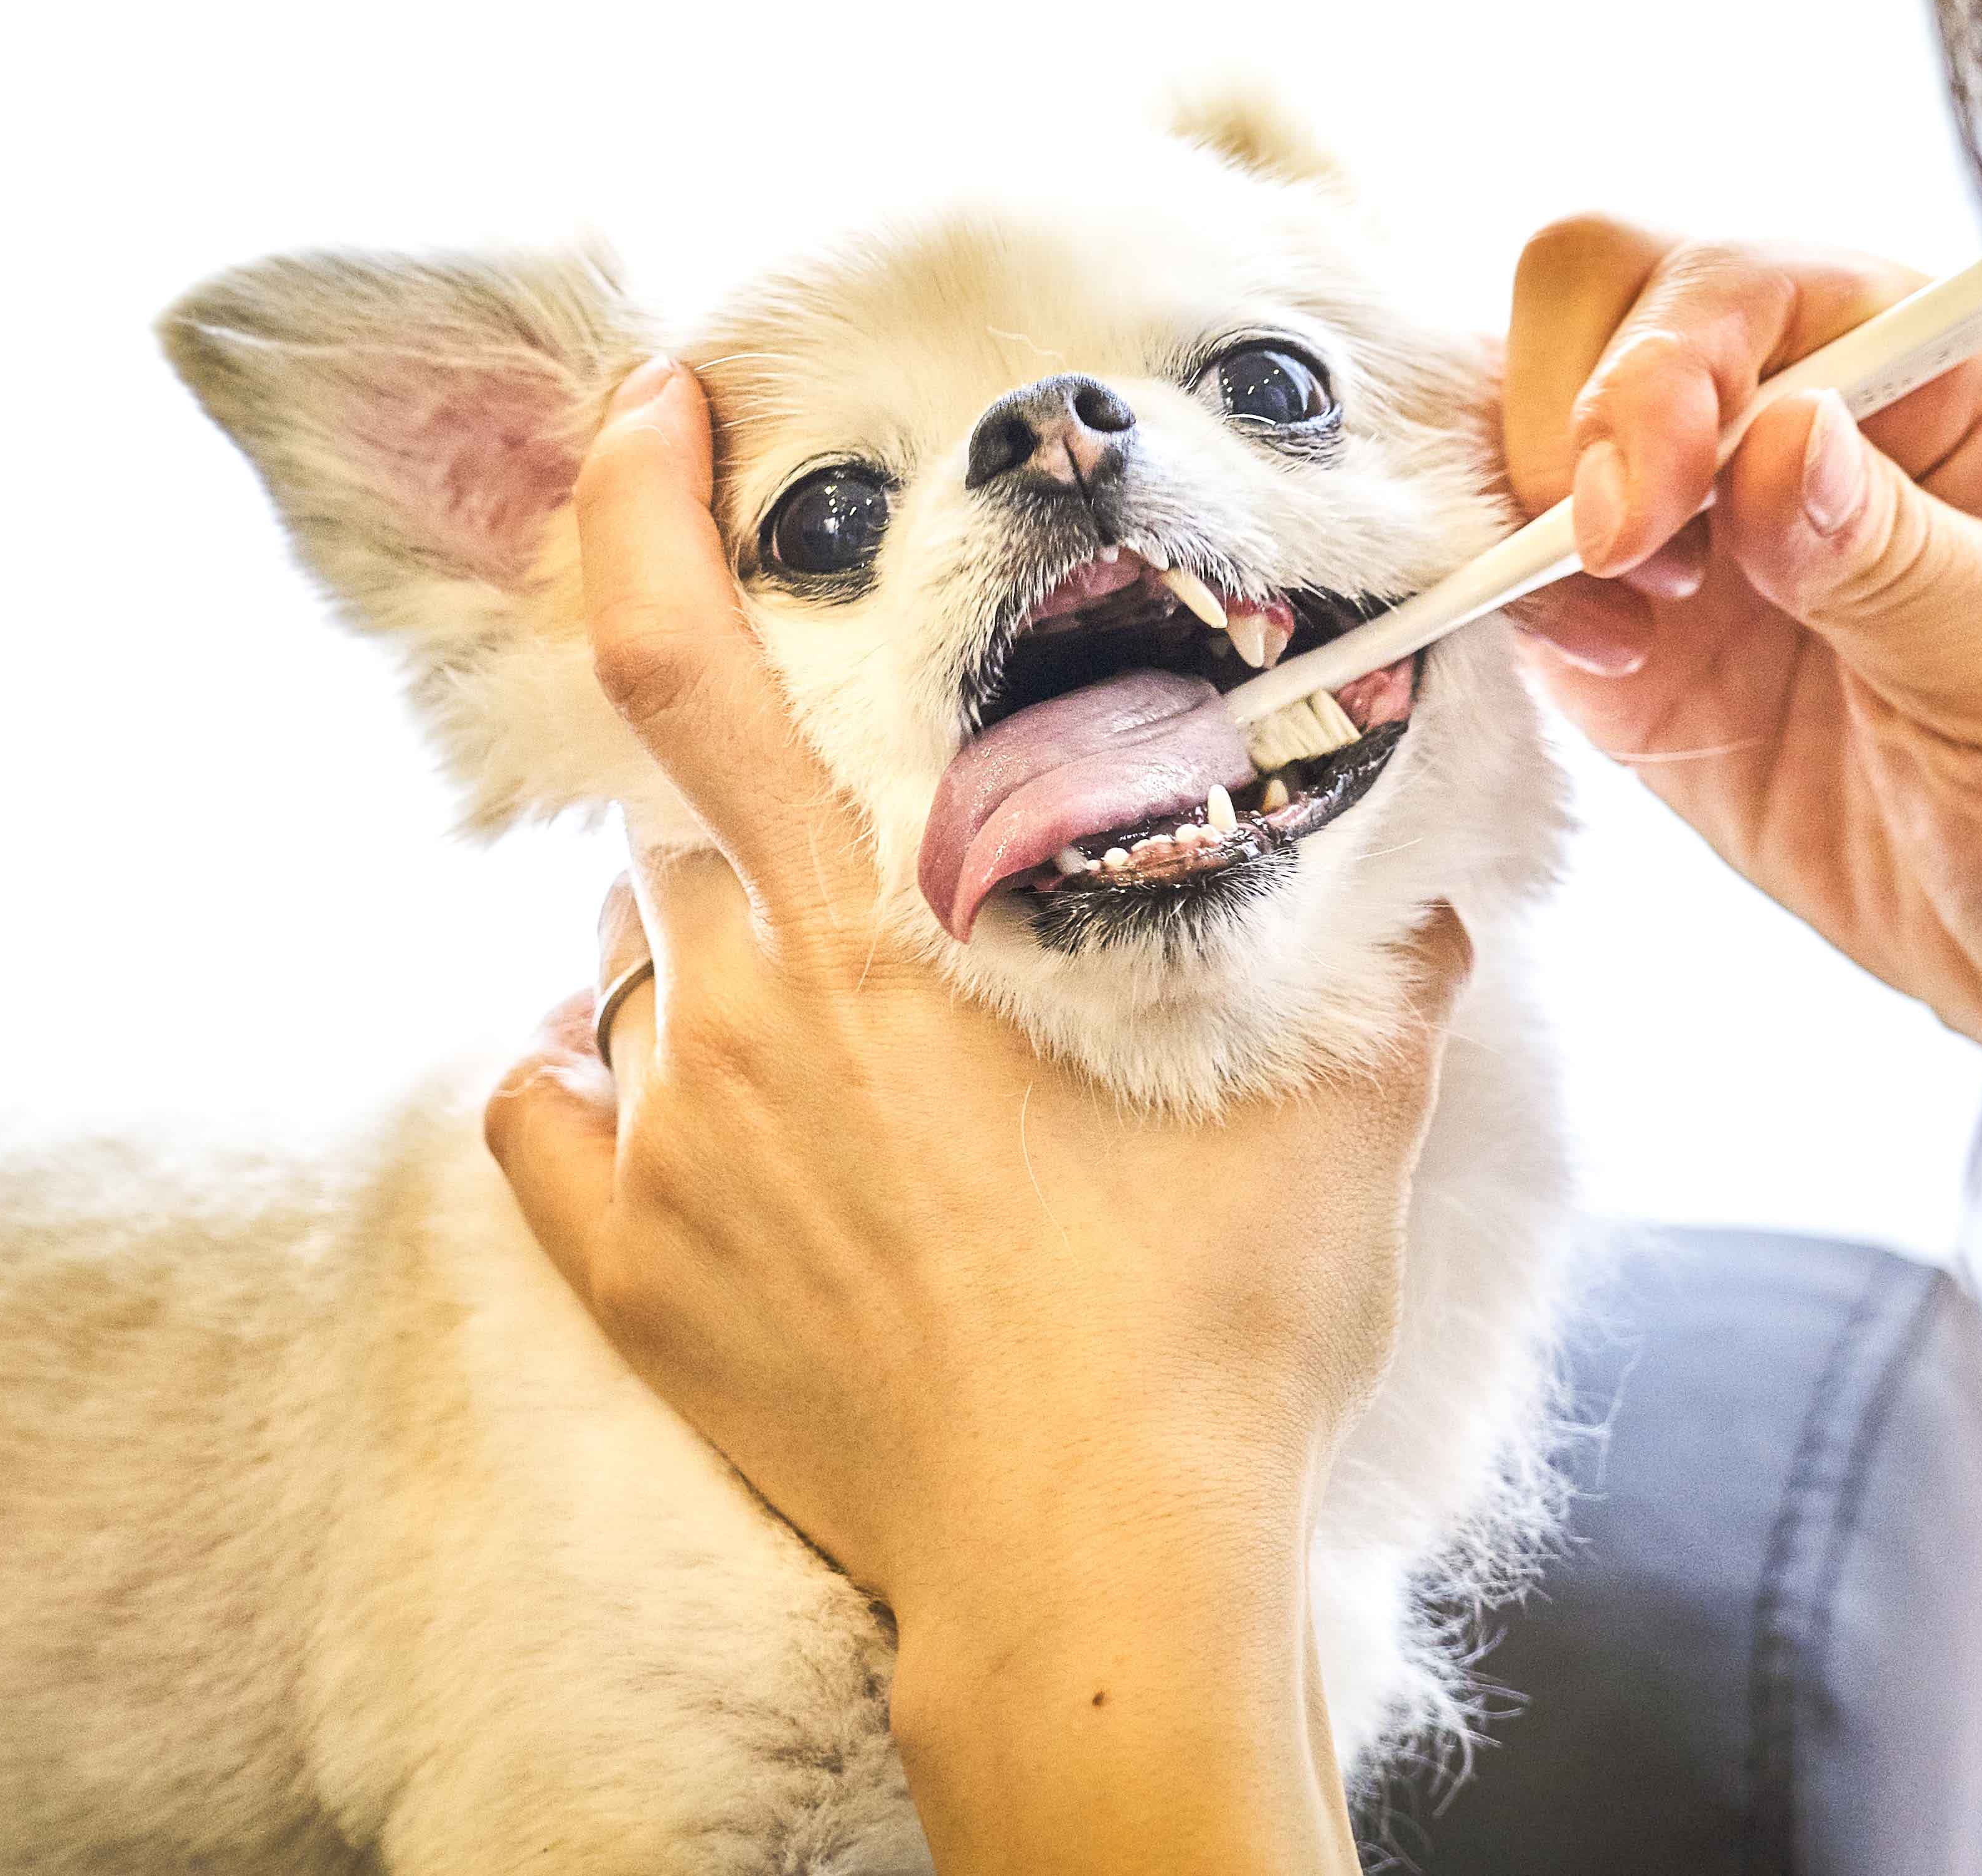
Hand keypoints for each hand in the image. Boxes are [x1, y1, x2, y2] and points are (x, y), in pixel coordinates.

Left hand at [482, 357, 1468, 1871]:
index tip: (645, 413)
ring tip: (819, 1013)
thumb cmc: (1213, 1328)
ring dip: (698, 946)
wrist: (1098, 1568)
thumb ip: (1383, 955)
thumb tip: (1445, 878)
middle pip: (680, 823)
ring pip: (621, 957)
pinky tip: (648, 1091)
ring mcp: (668, 1143)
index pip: (690, 661)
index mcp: (882, 929)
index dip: (638, 510)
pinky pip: (536, 1111)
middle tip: (862, 866)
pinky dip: (581, 1076)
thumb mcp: (1343, 1105)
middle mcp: (740, 1010)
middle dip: (758, 809)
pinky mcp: (630, 1275)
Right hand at [1500, 217, 1981, 1053]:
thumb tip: (1786, 436)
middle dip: (1578, 414)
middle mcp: (1798, 404)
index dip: (1668, 361)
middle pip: (1603, 296)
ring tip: (1634, 631)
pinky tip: (1614, 668)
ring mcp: (1704, 510)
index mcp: (1925, 367)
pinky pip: (1518, 559)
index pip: (1741, 281)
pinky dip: (1518, 598)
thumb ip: (1902, 554)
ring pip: (1531, 410)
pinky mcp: (1635, 624)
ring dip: (1535, 507)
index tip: (1655, 500)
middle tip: (1623, 556)